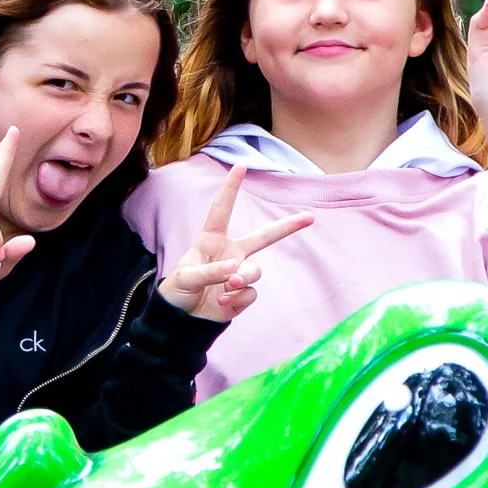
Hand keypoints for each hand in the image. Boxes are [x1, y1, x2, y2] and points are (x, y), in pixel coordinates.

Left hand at [157, 164, 313, 322]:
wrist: (181, 321)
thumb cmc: (177, 291)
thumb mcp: (186, 277)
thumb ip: (210, 271)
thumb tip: (235, 270)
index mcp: (212, 240)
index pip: (222, 209)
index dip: (231, 188)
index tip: (241, 165)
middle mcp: (230, 253)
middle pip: (264, 236)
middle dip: (287, 227)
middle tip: (309, 217)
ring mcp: (238, 273)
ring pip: (255, 271)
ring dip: (243, 278)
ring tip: (228, 285)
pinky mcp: (242, 294)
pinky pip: (250, 293)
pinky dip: (236, 299)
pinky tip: (220, 303)